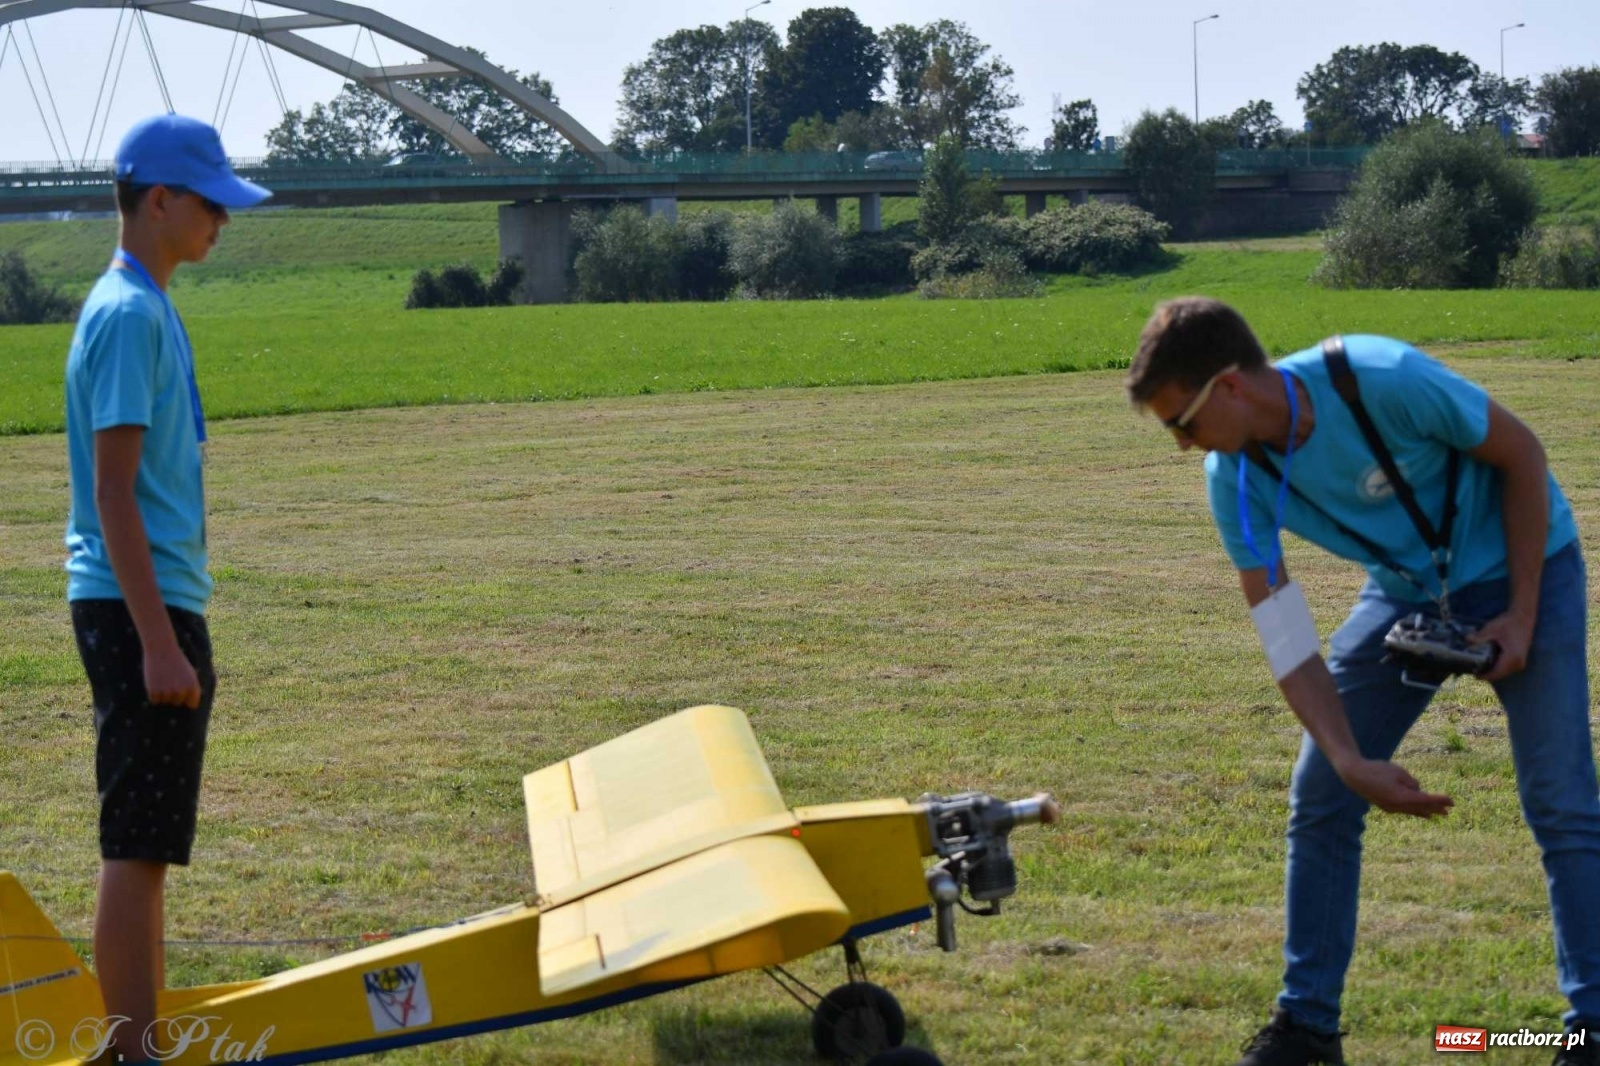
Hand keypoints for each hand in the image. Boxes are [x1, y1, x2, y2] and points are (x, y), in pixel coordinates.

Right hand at [144, 645, 201, 708]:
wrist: (162, 649)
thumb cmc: (177, 661)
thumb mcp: (191, 673)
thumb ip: (192, 688)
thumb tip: (192, 704)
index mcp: (193, 687)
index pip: (192, 705)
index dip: (187, 699)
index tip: (183, 692)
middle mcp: (181, 692)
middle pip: (177, 703)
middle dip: (174, 695)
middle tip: (170, 680)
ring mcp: (167, 693)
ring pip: (165, 701)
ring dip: (162, 693)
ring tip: (163, 679)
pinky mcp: (154, 692)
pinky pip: (154, 700)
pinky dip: (153, 694)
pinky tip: (155, 682)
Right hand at [1338, 758, 1452, 817]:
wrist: (1354, 775)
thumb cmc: (1376, 770)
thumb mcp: (1398, 771)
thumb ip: (1411, 782)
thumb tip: (1417, 790)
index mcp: (1402, 797)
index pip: (1426, 800)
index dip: (1440, 801)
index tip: (1452, 801)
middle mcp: (1398, 806)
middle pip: (1422, 808)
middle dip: (1436, 808)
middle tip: (1451, 809)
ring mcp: (1392, 808)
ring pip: (1414, 811)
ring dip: (1428, 811)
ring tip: (1440, 815)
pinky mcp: (1387, 806)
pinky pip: (1407, 810)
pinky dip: (1417, 811)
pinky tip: (1424, 814)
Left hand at [1470, 610, 1533, 681]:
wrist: (1523, 616)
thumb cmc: (1508, 623)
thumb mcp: (1492, 629)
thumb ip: (1479, 637)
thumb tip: (1466, 640)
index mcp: (1512, 658)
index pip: (1496, 674)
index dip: (1484, 676)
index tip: (1473, 674)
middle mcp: (1518, 663)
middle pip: (1499, 675)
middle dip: (1487, 674)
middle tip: (1474, 670)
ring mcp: (1521, 662)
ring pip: (1503, 672)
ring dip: (1492, 671)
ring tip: (1479, 666)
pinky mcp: (1520, 659)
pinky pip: (1507, 668)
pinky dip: (1498, 667)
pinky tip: (1488, 661)